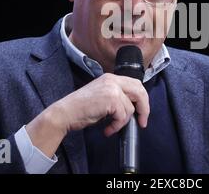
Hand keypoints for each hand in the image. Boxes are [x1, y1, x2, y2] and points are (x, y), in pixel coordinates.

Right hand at [26, 73, 149, 156]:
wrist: (65, 113)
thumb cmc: (81, 109)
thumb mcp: (102, 97)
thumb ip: (117, 97)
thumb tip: (134, 107)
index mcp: (111, 78)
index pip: (136, 84)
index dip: (142, 99)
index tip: (141, 113)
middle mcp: (112, 80)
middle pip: (140, 91)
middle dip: (143, 109)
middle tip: (141, 122)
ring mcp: (112, 88)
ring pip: (131, 108)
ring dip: (123, 122)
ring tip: (111, 127)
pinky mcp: (111, 99)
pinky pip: (123, 116)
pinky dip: (117, 126)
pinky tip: (107, 129)